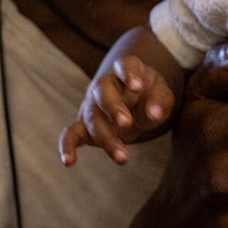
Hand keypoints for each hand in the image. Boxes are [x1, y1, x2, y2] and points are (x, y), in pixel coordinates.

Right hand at [59, 56, 175, 166]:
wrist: (134, 101)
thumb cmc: (149, 95)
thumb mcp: (161, 93)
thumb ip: (159, 100)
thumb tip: (154, 113)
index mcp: (126, 71)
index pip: (125, 66)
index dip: (129, 74)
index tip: (137, 86)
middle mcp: (105, 85)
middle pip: (103, 92)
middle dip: (113, 108)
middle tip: (127, 123)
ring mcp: (92, 105)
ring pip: (93, 118)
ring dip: (106, 139)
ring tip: (123, 158)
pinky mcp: (83, 125)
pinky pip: (70, 134)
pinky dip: (67, 146)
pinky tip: (68, 161)